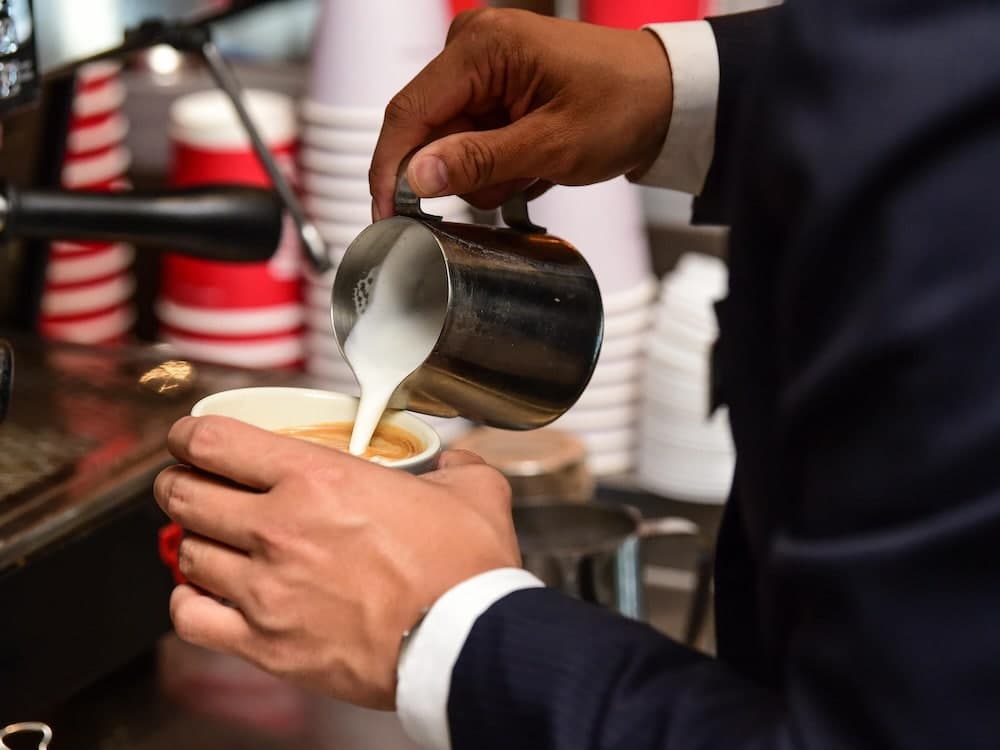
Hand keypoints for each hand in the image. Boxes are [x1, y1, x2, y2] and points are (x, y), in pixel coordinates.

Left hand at [153, 415, 518, 709]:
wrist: (466, 644)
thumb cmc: (465, 570)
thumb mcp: (473, 493)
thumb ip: (457, 467)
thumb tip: (456, 465)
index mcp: (318, 478)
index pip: (214, 441)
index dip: (189, 434)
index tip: (190, 438)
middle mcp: (278, 528)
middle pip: (184, 494)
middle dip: (179, 482)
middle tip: (192, 484)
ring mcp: (265, 590)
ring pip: (186, 552)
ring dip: (193, 540)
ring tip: (212, 541)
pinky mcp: (266, 644)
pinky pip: (192, 617)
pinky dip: (190, 602)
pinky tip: (206, 596)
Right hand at [370, 8, 672, 217]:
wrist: (666, 98)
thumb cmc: (624, 105)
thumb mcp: (552, 145)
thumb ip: (479, 162)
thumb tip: (416, 177)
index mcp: (482, 48)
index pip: (408, 113)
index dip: (391, 170)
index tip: (386, 216)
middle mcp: (473, 50)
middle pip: (427, 133)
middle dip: (460, 175)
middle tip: (512, 185)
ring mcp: (482, 71)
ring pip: (450, 146)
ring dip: (487, 174)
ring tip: (535, 169)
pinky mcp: (494, 91)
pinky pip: (472, 142)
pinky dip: (499, 165)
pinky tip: (533, 163)